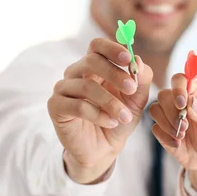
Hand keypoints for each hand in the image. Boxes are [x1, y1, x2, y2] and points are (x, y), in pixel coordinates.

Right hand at [48, 38, 152, 183]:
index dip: (112, 49)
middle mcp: (75, 73)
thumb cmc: (118, 120)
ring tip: (126, 117)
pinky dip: (98, 115)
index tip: (128, 59)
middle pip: (91, 61)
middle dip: (114, 74)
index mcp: (94, 66)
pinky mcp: (56, 107)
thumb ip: (141, 79)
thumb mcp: (136, 100)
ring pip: (86, 86)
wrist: (104, 149)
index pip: (97, 46)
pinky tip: (111, 123)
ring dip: (110, 102)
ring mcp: (63, 88)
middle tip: (131, 88)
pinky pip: (77, 106)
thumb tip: (138, 60)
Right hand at [149, 74, 196, 194]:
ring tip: (182, 135)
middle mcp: (179, 102)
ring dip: (167, 123)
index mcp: (195, 94)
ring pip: (155, 109)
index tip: (182, 103)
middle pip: (164, 95)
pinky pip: (155, 128)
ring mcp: (169, 116)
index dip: (178, 88)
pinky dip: (166, 137)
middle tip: (185, 126)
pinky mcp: (162, 130)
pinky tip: (178, 144)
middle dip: (172, 111)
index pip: (181, 80)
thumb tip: (190, 101)